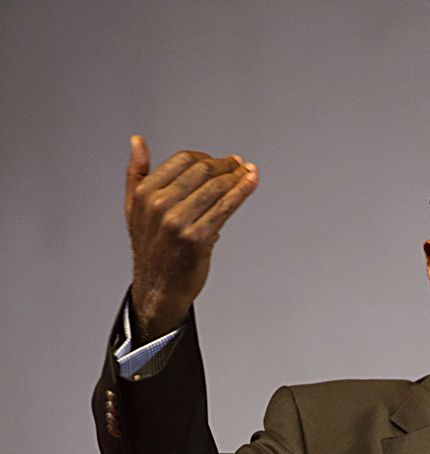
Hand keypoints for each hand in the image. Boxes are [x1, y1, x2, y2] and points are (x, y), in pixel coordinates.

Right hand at [125, 135, 257, 340]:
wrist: (158, 289)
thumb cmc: (151, 249)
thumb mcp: (134, 208)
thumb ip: (136, 173)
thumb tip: (138, 142)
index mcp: (145, 193)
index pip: (182, 161)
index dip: (206, 157)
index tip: (221, 161)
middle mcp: (159, 205)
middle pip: (202, 172)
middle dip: (225, 166)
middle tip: (240, 164)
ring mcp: (178, 222)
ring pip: (216, 189)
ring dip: (237, 177)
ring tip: (249, 172)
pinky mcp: (197, 239)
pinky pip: (224, 208)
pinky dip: (241, 193)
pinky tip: (251, 183)